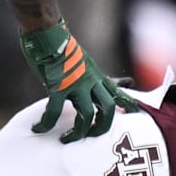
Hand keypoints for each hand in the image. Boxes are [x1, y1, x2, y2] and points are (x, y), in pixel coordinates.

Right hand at [20, 20, 138, 142]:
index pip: (119, 92)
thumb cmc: (65, 51)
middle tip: (91, 136)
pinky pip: (54, 110)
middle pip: (107, 108)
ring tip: (67, 139)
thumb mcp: (88, 64)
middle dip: (102, 126)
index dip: (129, 105)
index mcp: (98, 77)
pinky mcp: (57, 85)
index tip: (137, 115)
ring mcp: (75, 84)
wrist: (49, 35)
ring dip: (78, 131)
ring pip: (86, 114)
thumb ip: (98, 78)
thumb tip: (120, 82)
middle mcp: (91, 81)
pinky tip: (39, 127)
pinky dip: (47, 122)